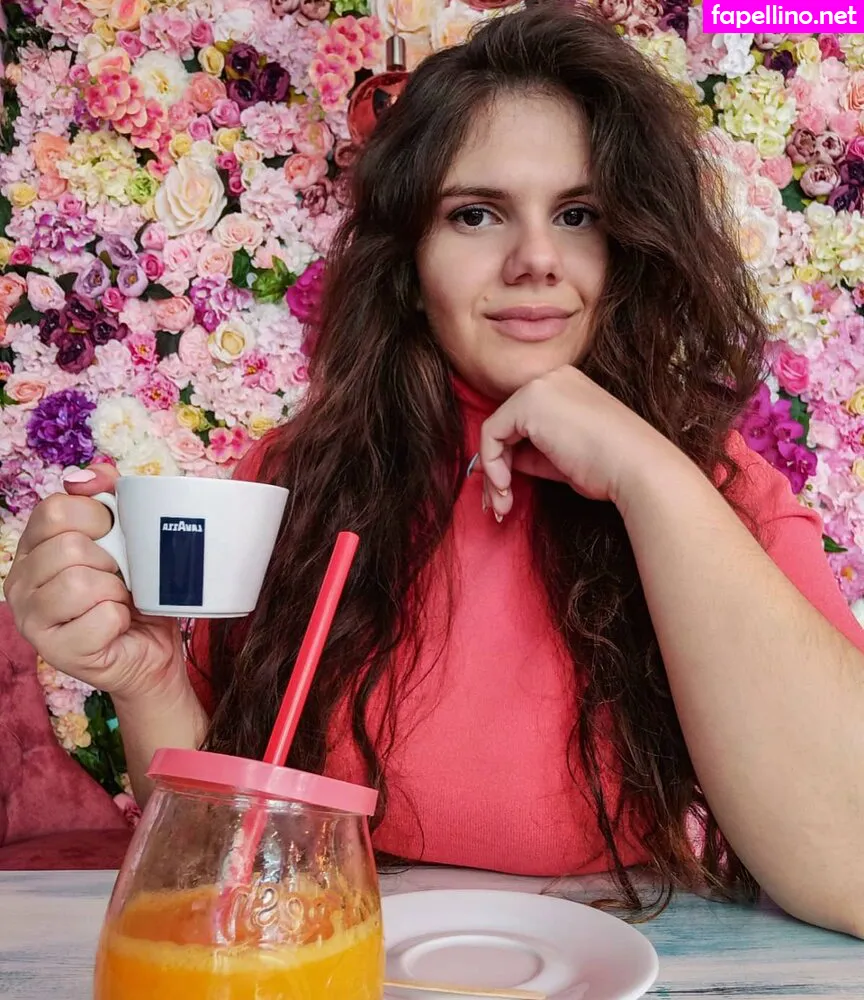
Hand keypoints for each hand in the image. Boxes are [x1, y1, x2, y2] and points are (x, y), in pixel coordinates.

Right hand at [5, 465, 184, 700]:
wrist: (152, 647)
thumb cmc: (137, 590)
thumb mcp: (129, 534)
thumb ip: (107, 495)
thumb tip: (82, 476)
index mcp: (33, 546)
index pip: (54, 509)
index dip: (98, 518)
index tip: (113, 537)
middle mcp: (20, 580)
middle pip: (67, 547)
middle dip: (110, 561)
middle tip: (118, 577)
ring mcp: (30, 618)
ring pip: (80, 583)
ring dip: (115, 591)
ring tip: (116, 601)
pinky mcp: (54, 650)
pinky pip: (101, 617)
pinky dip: (121, 619)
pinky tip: (116, 626)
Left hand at [475, 365, 676, 519]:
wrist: (637, 467)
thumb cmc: (610, 469)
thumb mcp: (562, 460)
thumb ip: (530, 455)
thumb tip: (494, 464)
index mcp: (567, 387)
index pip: (524, 422)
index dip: (508, 458)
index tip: (507, 491)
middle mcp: (552, 379)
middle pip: (507, 424)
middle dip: (496, 467)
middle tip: (499, 504)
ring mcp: (540, 386)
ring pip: (496, 430)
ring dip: (493, 472)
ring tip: (503, 504)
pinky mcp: (529, 401)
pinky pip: (491, 433)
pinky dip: (492, 464)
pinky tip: (506, 486)